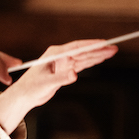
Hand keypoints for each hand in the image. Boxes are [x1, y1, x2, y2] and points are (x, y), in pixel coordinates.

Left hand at [0, 40, 117, 134]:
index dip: (91, 45)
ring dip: (97, 55)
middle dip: (99, 50)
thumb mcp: (46, 84)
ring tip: (111, 52)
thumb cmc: (31, 88)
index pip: (76, 47)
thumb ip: (61, 78)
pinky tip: (100, 59)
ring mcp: (63, 63)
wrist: (24, 95)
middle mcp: (60, 56)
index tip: (104, 43)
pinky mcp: (65, 70)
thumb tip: (75, 74)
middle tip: (114, 48)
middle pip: (83, 51)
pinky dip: (92, 62)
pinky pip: (81, 64)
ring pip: (84, 57)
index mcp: (55, 54)